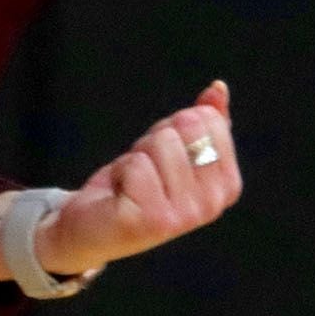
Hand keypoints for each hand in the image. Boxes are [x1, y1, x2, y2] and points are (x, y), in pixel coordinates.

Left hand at [37, 81, 240, 274]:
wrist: (88, 228)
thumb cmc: (132, 186)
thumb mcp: (170, 150)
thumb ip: (201, 123)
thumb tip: (218, 88)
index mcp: (226, 185)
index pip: (207, 120)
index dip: (173, 126)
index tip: (160, 154)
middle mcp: (212, 205)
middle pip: (185, 128)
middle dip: (154, 140)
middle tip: (142, 168)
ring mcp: (185, 216)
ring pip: (161, 143)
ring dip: (135, 156)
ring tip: (131, 182)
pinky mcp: (154, 221)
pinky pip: (137, 165)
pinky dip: (121, 171)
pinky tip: (120, 195)